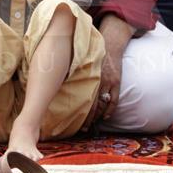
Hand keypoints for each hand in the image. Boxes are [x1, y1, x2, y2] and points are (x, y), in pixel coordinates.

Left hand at [81, 15, 131, 130]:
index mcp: (87, 77)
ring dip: (97, 117)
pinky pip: (114, 100)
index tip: (72, 121)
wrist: (110, 43)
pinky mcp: (116, 82)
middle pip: (91, 105)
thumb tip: (55, 81)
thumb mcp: (79, 63)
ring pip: (102, 105)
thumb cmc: (92, 54)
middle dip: (87, 119)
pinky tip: (105, 117)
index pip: (82, 98)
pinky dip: (110, 110)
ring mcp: (108, 82)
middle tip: (82, 129)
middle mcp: (97, 81)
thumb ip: (70, 72)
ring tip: (92, 126)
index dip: (78, 111)